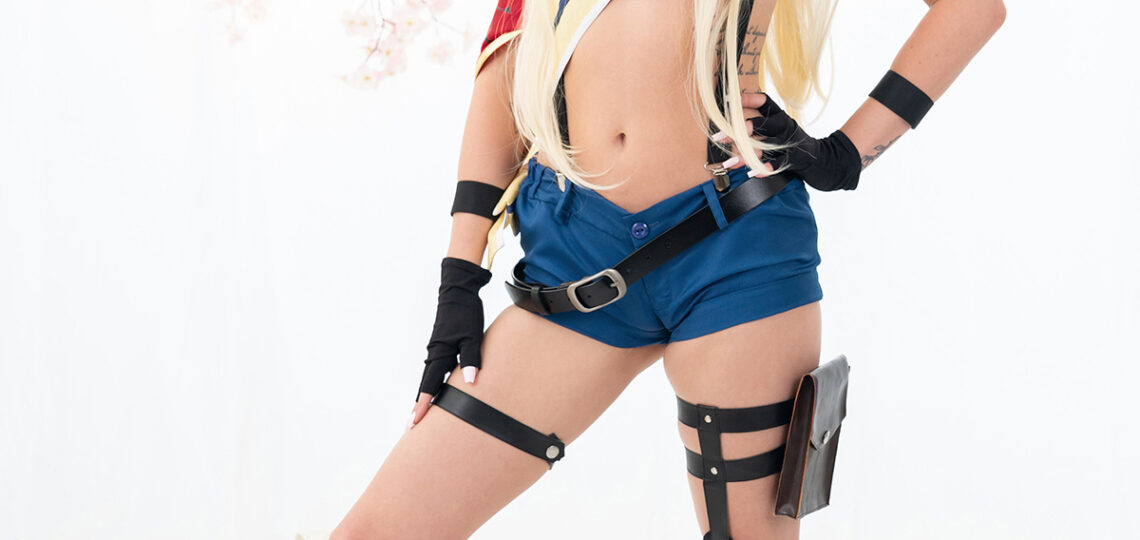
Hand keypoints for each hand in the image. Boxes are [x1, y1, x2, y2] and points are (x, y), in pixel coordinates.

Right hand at [408, 257, 491, 430]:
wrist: (458, 290)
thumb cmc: (466, 312)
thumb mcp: (472, 336)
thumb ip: (472, 359)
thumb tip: (471, 382)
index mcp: (440, 353)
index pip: (429, 386)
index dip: (422, 405)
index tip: (414, 422)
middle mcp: (435, 354)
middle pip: (425, 386)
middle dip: (418, 407)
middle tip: (410, 427)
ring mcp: (437, 350)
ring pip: (430, 379)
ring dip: (425, 396)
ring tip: (420, 414)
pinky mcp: (442, 346)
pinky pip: (436, 370)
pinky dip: (434, 383)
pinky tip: (438, 391)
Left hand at [714, 92, 862, 191]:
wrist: (823, 161)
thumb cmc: (792, 144)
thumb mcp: (777, 130)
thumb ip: (758, 127)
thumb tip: (728, 127)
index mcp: (779, 115)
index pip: (763, 101)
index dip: (746, 99)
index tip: (727, 100)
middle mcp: (784, 124)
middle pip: (760, 123)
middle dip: (738, 130)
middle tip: (718, 137)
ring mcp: (790, 141)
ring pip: (765, 146)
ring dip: (746, 155)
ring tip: (730, 163)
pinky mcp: (795, 158)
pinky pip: (778, 163)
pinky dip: (764, 169)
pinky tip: (752, 173)